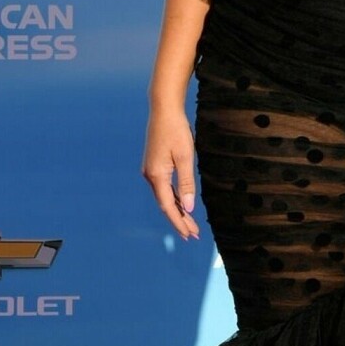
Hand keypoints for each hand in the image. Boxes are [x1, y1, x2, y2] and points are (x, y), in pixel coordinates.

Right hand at [142, 100, 200, 239]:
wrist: (163, 109)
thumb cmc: (176, 130)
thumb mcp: (185, 156)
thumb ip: (187, 182)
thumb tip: (189, 207)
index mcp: (156, 176)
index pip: (169, 207)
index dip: (179, 222)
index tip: (190, 235)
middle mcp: (150, 176)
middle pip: (166, 205)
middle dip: (180, 220)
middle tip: (194, 235)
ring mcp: (151, 171)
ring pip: (165, 197)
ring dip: (178, 211)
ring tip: (191, 224)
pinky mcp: (155, 165)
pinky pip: (165, 188)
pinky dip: (175, 199)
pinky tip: (183, 205)